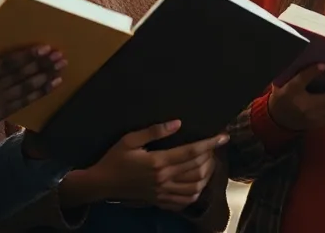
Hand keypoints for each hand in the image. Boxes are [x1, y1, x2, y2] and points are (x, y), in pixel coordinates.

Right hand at [0, 15, 65, 131]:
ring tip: (60, 70)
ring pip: (22, 93)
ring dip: (43, 81)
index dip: (27, 57)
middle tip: (60, 56)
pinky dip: (35, 96)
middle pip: (18, 79)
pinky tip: (49, 87)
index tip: (45, 48)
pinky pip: (18, 106)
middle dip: (41, 67)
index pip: (5, 66)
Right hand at [68, 120, 228, 210]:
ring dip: (207, 175)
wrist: (102, 183)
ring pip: (195, 187)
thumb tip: (178, 123)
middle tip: (216, 146)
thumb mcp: (130, 139)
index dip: (210, 144)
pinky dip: (196, 193)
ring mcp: (162, 192)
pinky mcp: (160, 200)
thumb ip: (154, 131)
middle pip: (197, 169)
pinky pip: (184, 201)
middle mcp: (163, 179)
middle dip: (211, 156)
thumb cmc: (115, 158)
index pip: (191, 152)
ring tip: (211, 162)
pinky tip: (199, 183)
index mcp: (158, 161)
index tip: (223, 136)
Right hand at [267, 63, 324, 131]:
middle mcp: (304, 107)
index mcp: (291, 93)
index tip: (323, 64)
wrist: (279, 121)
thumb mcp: (284, 83)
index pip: (301, 81)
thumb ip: (297, 73)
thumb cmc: (284, 96)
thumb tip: (315, 60)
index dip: (311, 72)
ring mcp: (314, 118)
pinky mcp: (321, 123)